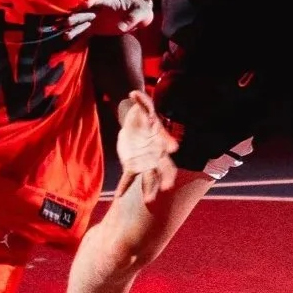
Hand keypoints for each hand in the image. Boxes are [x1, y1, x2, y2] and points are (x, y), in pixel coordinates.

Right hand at [65, 0, 154, 40]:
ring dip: (73, 27)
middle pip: (86, 11)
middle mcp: (100, 9)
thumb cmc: (141, 10)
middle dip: (77, 16)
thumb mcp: (141, 13)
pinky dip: (76, 35)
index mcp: (111, 1)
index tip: (84, 5)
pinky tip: (68, 39)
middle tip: (67, 22)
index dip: (92, 1)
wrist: (140, 16)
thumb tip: (121, 27)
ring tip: (64, 34)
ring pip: (83, 22)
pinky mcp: (96, 28)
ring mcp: (97, 18)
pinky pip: (85, 31)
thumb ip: (132, 19)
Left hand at [114, 89, 178, 205]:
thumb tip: (133, 92)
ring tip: (149, 200)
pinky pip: (129, 177)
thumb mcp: (141, 107)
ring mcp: (146, 162)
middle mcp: (157, 153)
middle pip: (164, 167)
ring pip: (150, 177)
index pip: (167, 142)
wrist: (133, 125)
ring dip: (150, 188)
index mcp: (160, 138)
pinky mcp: (132, 166)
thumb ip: (140, 100)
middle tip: (167, 187)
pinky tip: (119, 195)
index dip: (170, 144)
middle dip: (166, 177)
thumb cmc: (141, 115)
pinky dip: (124, 186)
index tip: (173, 149)